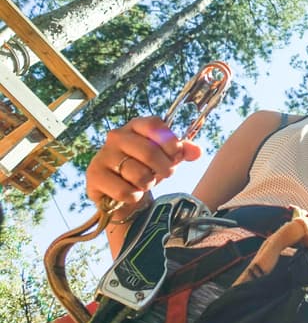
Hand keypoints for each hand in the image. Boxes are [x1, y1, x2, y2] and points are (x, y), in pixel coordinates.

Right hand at [85, 116, 200, 212]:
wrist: (122, 192)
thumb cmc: (146, 168)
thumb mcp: (167, 157)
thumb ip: (183, 151)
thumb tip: (197, 151)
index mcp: (136, 125)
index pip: (155, 125)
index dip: (171, 142)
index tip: (176, 155)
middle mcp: (117, 136)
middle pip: (150, 152)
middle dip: (164, 169)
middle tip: (166, 174)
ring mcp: (103, 155)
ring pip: (139, 174)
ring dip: (149, 183)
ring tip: (145, 182)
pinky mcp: (94, 176)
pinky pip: (125, 190)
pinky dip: (135, 196)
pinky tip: (132, 193)